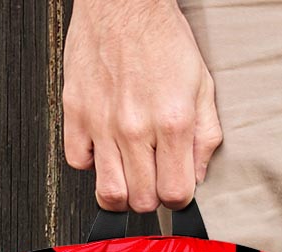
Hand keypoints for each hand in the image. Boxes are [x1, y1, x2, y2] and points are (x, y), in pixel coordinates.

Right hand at [63, 0, 222, 211]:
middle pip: (142, 201)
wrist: (123, 1)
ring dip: (122, 192)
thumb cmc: (162, 39)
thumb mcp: (202, 87)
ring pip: (109, 192)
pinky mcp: (75, 111)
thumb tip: (198, 175)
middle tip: (153, 179)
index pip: (175, 194)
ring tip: (129, 176)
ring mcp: (102, 122)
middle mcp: (135, 127)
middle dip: (151, 197)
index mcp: (172, 123)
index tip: (176, 188)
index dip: (178, 199)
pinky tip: (104, 150)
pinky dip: (91, 163)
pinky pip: (77, 162)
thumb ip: (205, 137)